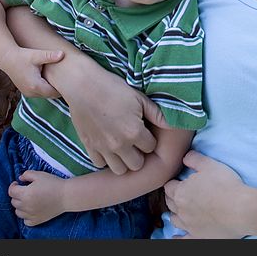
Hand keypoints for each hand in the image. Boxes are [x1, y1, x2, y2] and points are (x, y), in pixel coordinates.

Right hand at [0, 47, 64, 97]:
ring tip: (60, 80)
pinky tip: (50, 80)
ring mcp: (28, 93)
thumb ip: (50, 56)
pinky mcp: (26, 92)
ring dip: (51, 89)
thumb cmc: (23, 56)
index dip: (63, 88)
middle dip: (58, 89)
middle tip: (69, 81)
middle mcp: (31, 93)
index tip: (71, 82)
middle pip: (51, 95)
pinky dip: (45, 89)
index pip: (54, 93)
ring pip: (45, 95)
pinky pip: (40, 93)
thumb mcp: (37, 55)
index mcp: (36, 86)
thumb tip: (62, 54)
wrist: (7, 58)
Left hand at [9, 170, 66, 226]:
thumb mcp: (39, 174)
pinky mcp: (37, 220)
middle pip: (13, 201)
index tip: (18, 183)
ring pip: (18, 212)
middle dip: (17, 195)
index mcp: (25, 194)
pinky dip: (26, 216)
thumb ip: (27, 174)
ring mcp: (31, 215)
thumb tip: (20, 178)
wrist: (66, 195)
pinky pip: (25, 221)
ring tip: (28, 200)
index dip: (13, 186)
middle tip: (25, 190)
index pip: (11, 191)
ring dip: (20, 206)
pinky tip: (31, 210)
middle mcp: (26, 206)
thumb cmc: (53, 183)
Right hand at [45, 56, 171, 174]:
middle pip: (137, 164)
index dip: (149, 139)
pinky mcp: (89, 146)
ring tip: (123, 147)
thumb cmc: (113, 88)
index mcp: (135, 132)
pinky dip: (105, 158)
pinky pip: (100, 164)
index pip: (151, 147)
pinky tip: (107, 145)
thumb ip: (157, 114)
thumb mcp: (139, 98)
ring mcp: (103, 147)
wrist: (83, 85)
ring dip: (123, 160)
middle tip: (135, 141)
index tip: (145, 131)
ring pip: (119, 169)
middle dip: (139, 154)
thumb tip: (173, 124)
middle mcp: (120, 144)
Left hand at [163, 151, 247, 238]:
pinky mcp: (197, 237)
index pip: (169, 186)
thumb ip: (194, 159)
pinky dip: (177, 238)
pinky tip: (175, 237)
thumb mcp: (210, 165)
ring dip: (176, 213)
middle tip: (184, 193)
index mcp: (181, 192)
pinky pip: (182, 240)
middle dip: (174, 197)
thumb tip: (184, 157)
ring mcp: (188, 225)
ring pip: (175, 219)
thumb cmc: (226, 185)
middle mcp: (181, 210)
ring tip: (182, 210)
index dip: (175, 182)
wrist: (241, 209)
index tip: (181, 181)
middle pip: (170, 202)